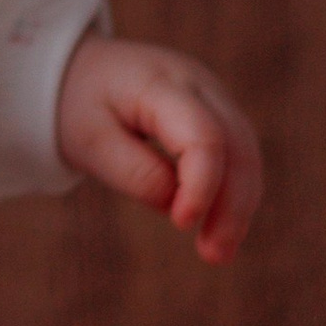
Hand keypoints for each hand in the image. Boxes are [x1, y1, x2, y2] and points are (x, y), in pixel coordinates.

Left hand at [56, 35, 261, 263]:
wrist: (80, 70)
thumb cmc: (80, 104)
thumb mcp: (88, 140)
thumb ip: (131, 171)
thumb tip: (174, 204)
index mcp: (160, 82)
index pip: (203, 135)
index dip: (202, 184)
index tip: (182, 224)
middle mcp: (198, 84)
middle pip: (236, 145)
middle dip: (232, 204)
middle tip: (214, 256)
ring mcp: (212, 96)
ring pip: (246, 152)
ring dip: (239, 206)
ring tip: (218, 253)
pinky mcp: (216, 114)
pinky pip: (238, 155)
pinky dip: (234, 194)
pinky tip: (220, 230)